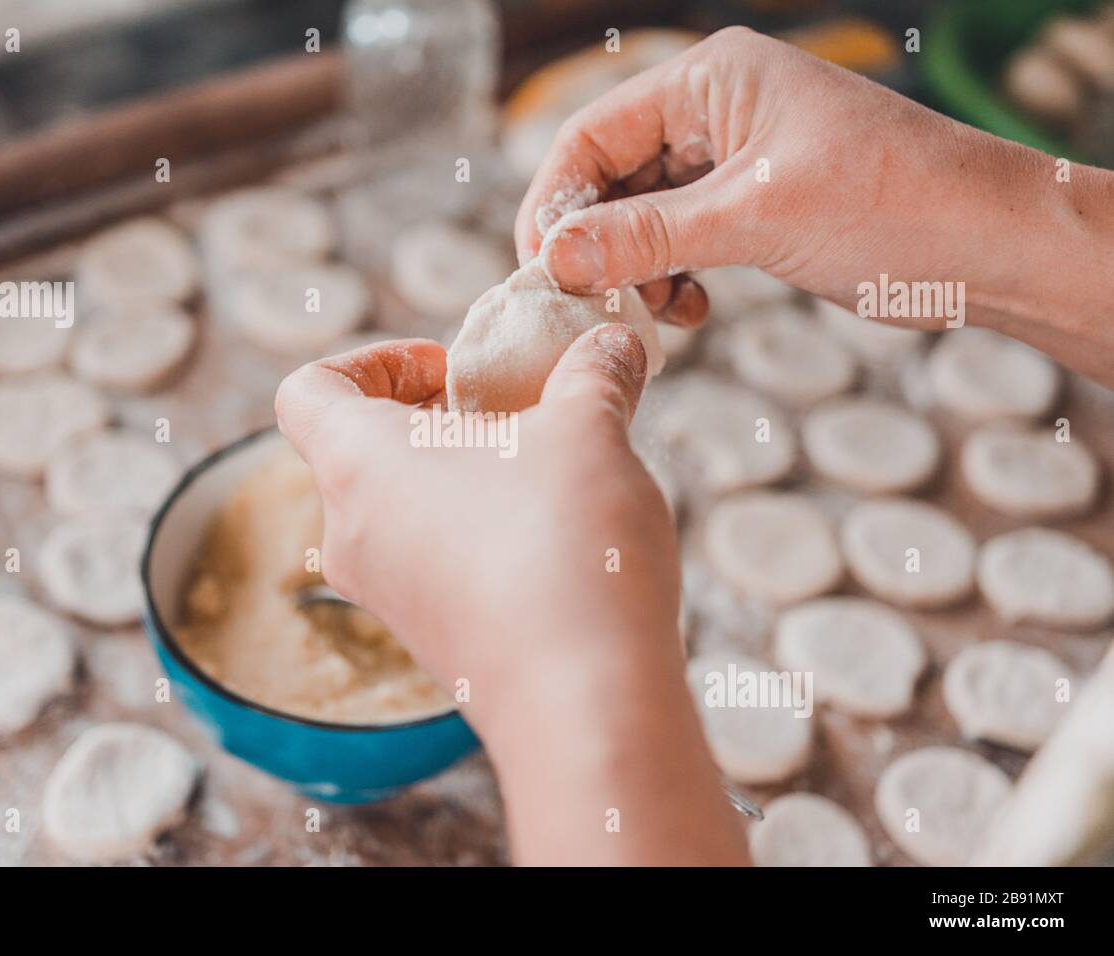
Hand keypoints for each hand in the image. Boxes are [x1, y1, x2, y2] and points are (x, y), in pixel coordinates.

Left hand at [275, 331, 747, 864]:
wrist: (581, 706)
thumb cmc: (564, 549)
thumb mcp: (590, 430)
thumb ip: (596, 374)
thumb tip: (613, 343)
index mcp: (357, 464)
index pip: (307, 390)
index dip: (369, 360)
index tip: (446, 370)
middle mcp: (350, 533)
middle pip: (360, 449)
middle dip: (436, 418)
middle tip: (512, 414)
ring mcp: (386, 594)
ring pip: (400, 509)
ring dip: (462, 476)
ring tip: (545, 470)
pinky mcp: (429, 638)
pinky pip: (431, 561)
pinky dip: (475, 532)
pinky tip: (554, 536)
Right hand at [516, 26, 1113, 385]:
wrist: (989, 245)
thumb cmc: (894, 204)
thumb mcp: (759, 217)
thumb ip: (649, 236)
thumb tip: (554, 258)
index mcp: (711, 81)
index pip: (592, 134)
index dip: (556, 203)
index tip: (541, 270)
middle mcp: (714, 111)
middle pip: (609, 177)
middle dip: (596, 244)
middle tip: (589, 304)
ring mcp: (731, 161)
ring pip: (640, 217)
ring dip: (634, 270)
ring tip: (658, 310)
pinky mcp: (749, 207)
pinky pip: (677, 240)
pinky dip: (669, 277)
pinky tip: (690, 308)